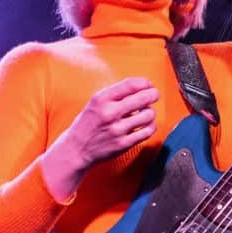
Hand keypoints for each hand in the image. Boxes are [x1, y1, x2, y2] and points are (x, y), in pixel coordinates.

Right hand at [41, 77, 157, 200]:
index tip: (148, 85)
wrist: (76, 149)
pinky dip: (151, 126)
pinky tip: (146, 125)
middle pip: (143, 98)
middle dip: (153, 95)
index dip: (145, 83)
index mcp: (101, 99)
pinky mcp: (123, 144)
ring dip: (150, 112)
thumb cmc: (88, 124)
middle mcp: (109, 113)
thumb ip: (115, 94)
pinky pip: (147, 131)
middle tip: (154, 95)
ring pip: (148, 115)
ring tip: (146, 113)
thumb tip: (142, 86)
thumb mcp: (95, 103)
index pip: (131, 84)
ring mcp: (117, 129)